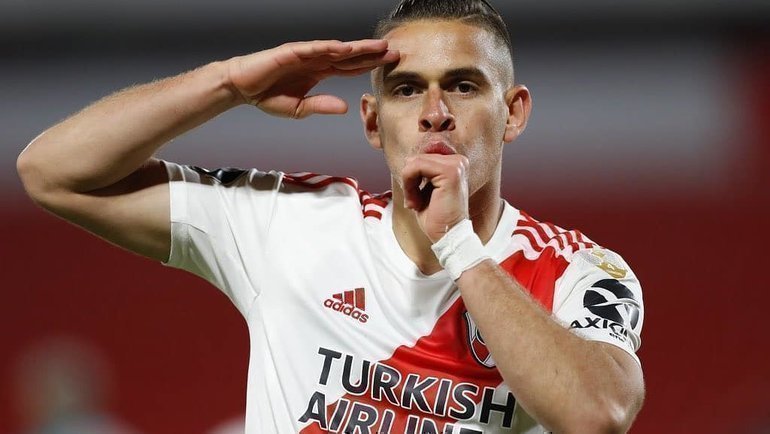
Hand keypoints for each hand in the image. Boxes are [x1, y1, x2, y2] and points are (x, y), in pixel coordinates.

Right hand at [226, 39, 398, 118]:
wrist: (242, 87)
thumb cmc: (267, 95)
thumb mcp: (299, 108)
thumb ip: (322, 105)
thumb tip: (344, 108)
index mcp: (320, 72)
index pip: (350, 67)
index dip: (370, 65)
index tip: (389, 64)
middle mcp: (316, 60)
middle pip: (350, 56)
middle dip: (372, 53)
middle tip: (395, 52)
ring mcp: (306, 54)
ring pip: (338, 49)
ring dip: (359, 47)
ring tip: (379, 46)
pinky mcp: (292, 51)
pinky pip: (315, 49)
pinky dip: (330, 47)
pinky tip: (347, 48)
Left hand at [401, 154, 469, 242]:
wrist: (448, 236)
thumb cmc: (437, 217)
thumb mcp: (426, 188)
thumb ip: (421, 172)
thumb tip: (409, 158)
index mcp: (455, 163)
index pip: (422, 156)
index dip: (412, 175)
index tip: (414, 195)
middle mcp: (459, 161)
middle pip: (418, 157)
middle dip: (409, 180)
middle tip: (413, 201)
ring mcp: (456, 165)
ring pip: (415, 161)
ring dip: (408, 184)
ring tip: (414, 202)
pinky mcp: (450, 172)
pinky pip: (416, 166)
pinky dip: (409, 185)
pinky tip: (415, 202)